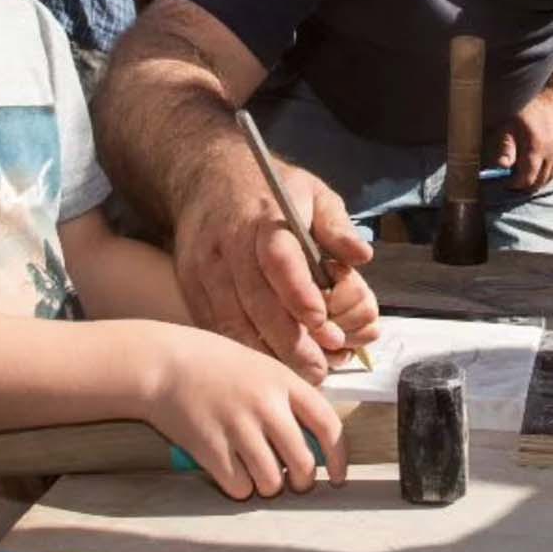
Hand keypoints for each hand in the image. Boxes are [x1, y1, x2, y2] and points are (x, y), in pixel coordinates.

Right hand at [140, 321, 347, 500]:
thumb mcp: (262, 367)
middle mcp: (266, 405)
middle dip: (301, 481)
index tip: (338, 476)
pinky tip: (231, 470)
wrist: (164, 363)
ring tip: (256, 471)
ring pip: (272, 483)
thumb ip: (288, 398)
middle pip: (303, 464)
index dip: (339, 457)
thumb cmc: (215, 365)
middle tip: (291, 480)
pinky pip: (239, 488)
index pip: (329, 425)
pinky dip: (238, 487)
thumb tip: (316, 441)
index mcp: (284, 382)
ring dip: (267, 486)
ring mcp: (238, 427)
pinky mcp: (211, 449)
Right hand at [173, 156, 373, 384]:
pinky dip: (239, 350)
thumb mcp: (313, 192)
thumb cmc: (271, 190)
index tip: (322, 323)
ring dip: (265, 354)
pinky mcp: (191, 285)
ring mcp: (205, 267)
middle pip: (256, 300)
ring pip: (231, 320)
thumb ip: (337, 227)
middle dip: (289, 340)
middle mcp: (230, 244)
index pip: (279, 259)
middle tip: (319, 368)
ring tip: (298, 375)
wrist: (207, 176)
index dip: (299, 294)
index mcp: (264, 218)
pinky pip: (213, 325)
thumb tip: (362, 257)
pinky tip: (265, 365)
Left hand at [495, 85, 552, 189]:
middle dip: (525, 185)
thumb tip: (502, 166)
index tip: (506, 182)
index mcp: (536, 148)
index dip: (515, 184)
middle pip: (539, 181)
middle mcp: (551, 152)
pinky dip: (546, 172)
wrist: (549, 92)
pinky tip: (537, 167)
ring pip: (549, 176)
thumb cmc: (525, 106)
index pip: (527, 178)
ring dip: (537, 180)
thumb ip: (506, 148)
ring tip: (524, 176)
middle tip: (513, 182)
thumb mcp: (509, 125)